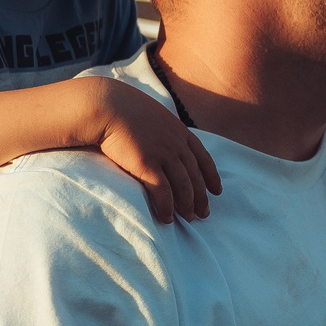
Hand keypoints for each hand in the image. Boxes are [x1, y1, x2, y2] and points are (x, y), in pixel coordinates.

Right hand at [86, 78, 222, 222]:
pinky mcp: (148, 165)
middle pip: (195, 175)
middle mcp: (177, 144)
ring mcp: (164, 154)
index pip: (203, 158)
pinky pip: (163, 191)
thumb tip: (161, 139)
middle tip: (204, 214)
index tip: (216, 190)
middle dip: (202, 197)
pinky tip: (166, 218)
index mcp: (180, 132)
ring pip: (184, 186)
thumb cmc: (124, 109)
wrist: (108, 106)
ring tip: (189, 219)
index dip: (211, 176)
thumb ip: (163, 130)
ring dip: (188, 205)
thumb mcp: (154, 116)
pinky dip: (167, 207)